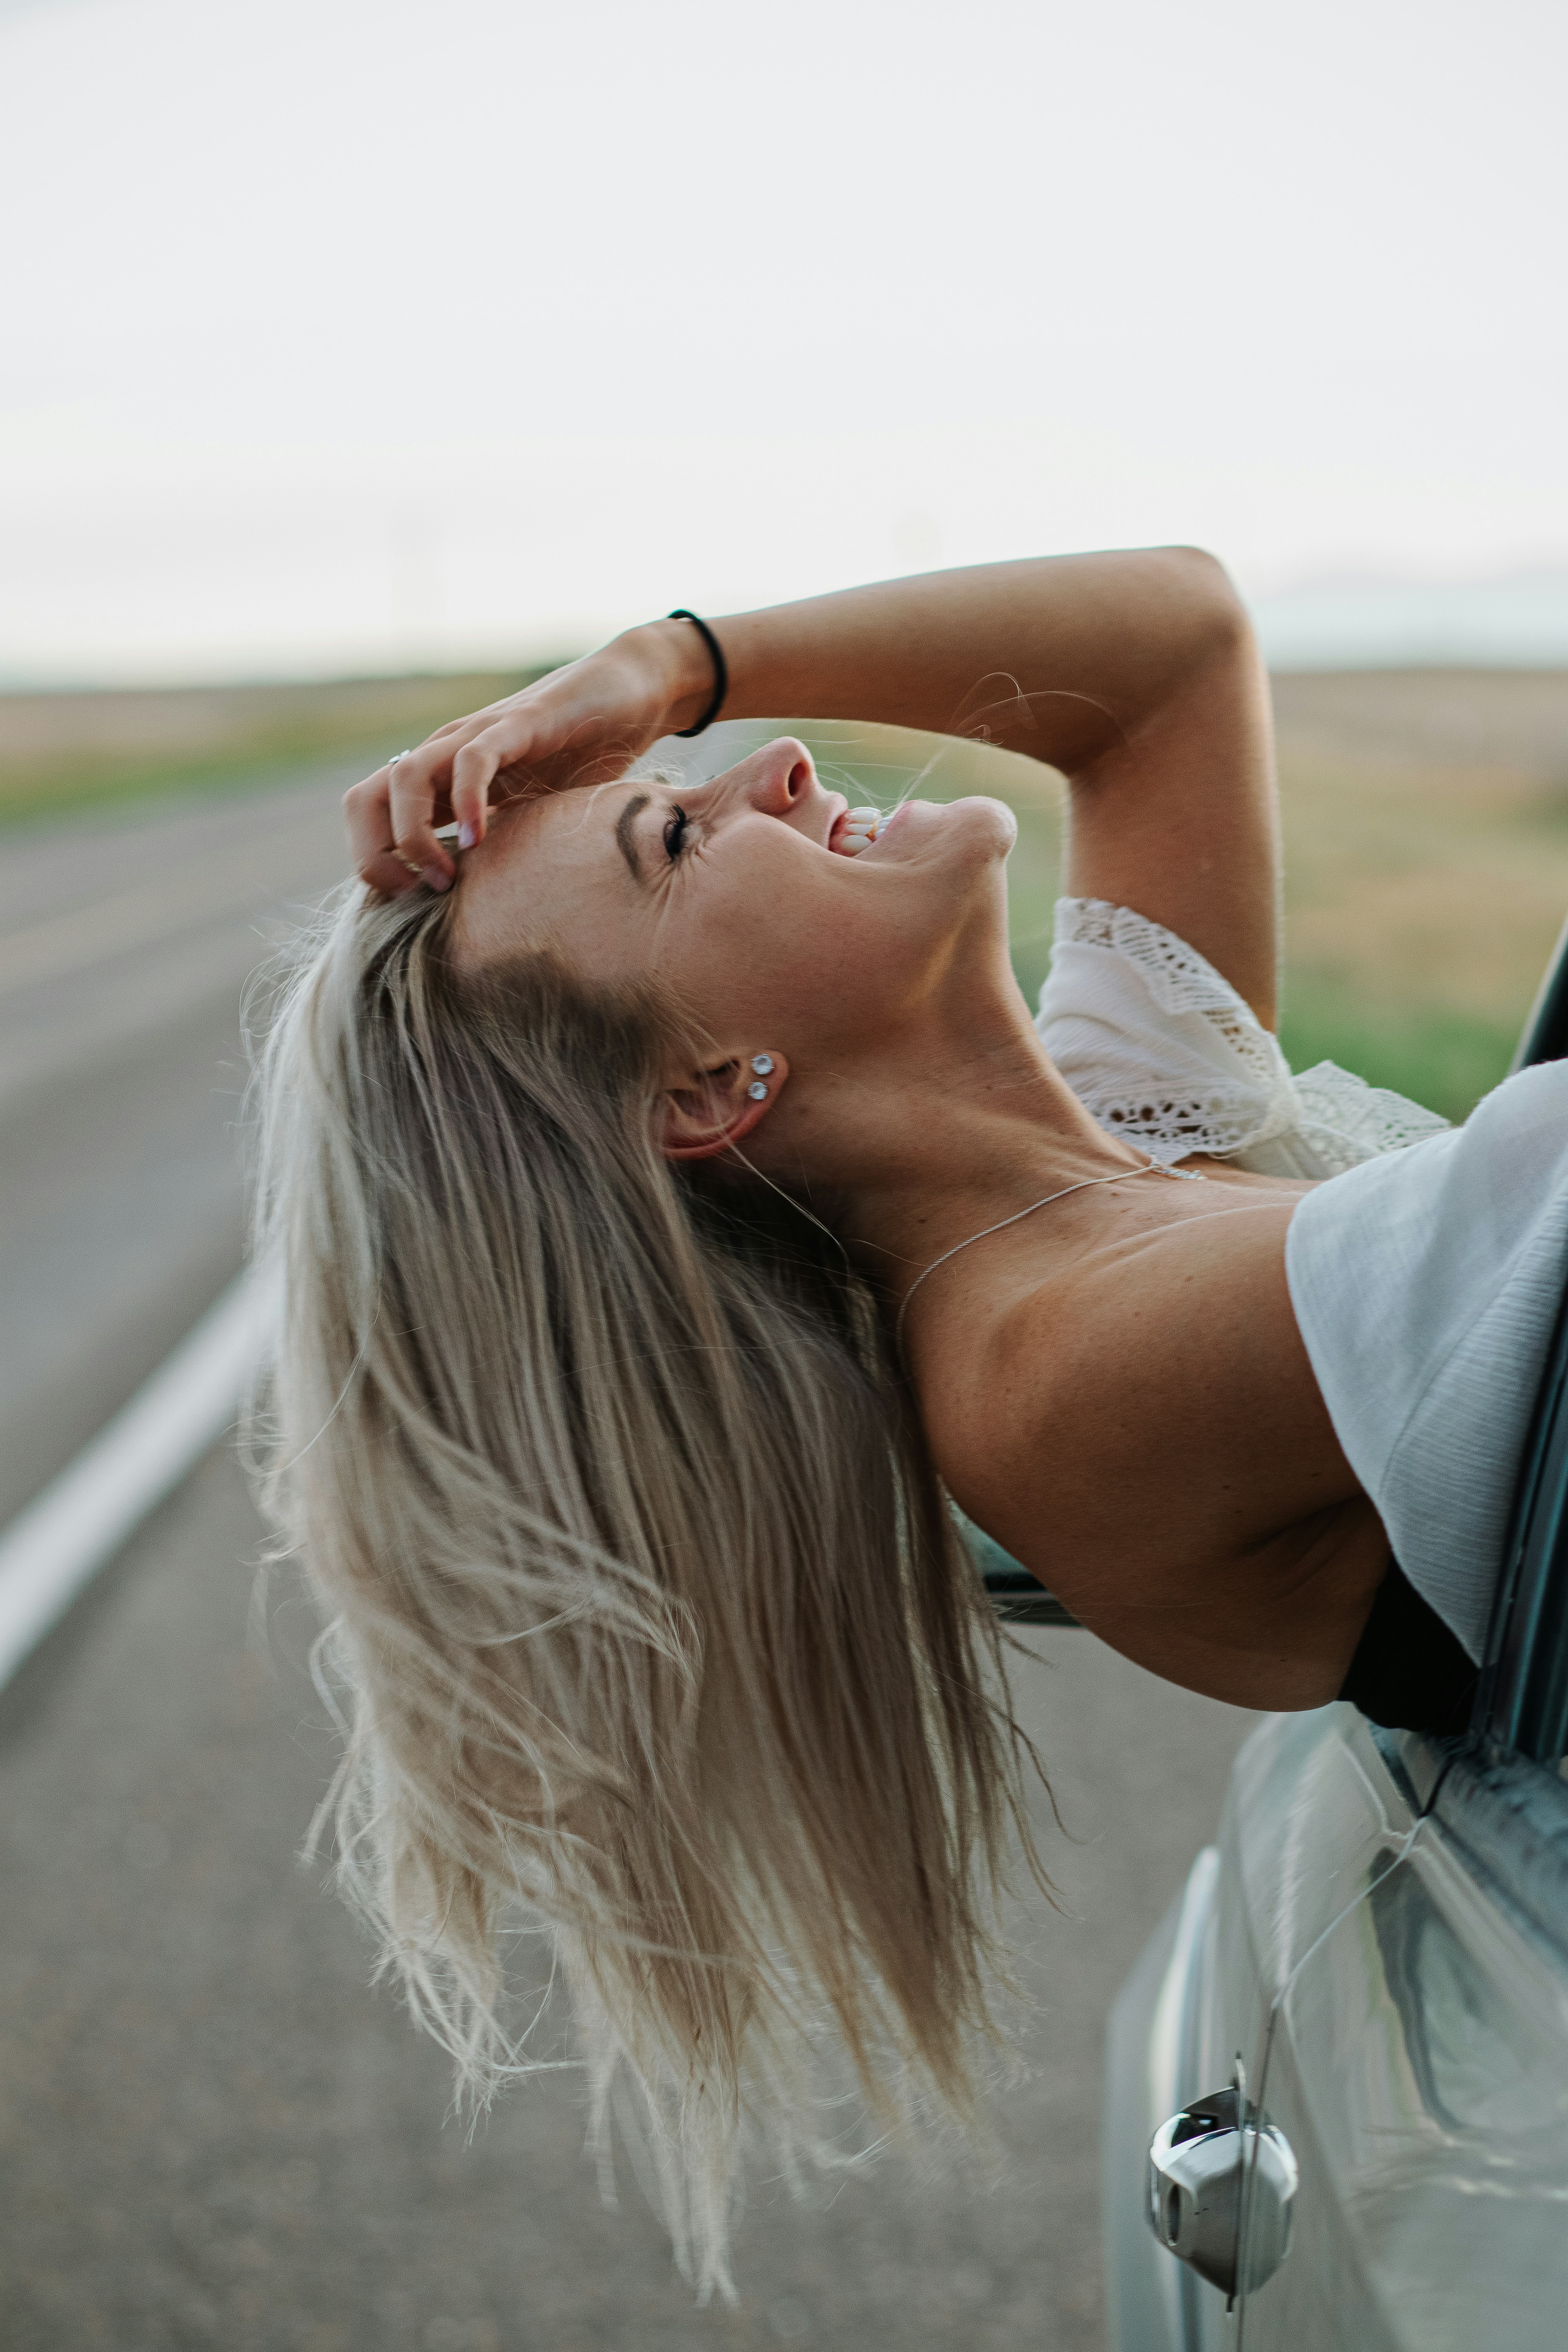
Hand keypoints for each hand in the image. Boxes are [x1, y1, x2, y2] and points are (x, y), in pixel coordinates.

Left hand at [343, 619, 713, 894]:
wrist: (634, 692)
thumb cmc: (586, 758)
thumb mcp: (531, 817)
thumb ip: (498, 849)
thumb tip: (480, 914)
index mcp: (442, 780)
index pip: (370, 813)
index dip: (372, 862)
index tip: (410, 903)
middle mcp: (446, 754)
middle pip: (366, 797)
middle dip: (374, 855)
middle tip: (415, 896)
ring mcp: (478, 735)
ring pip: (406, 777)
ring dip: (413, 836)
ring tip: (447, 877)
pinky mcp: (519, 724)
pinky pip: (472, 759)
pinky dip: (466, 802)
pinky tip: (480, 839)